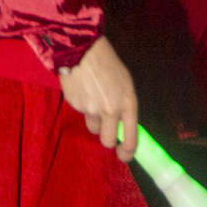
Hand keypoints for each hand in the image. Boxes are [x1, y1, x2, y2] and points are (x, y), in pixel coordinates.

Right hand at [59, 35, 137, 161]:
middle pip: (108, 141)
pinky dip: (82, 105)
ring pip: (93, 127)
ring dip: (94, 119)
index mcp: (128, 103)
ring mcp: (92, 109)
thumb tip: (122, 126)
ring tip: (92, 98)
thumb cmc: (107, 64)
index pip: (131, 137)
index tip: (124, 156)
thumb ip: (124, 106)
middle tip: (105, 128)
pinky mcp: (75, 106)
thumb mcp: (124, 84)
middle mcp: (111, 109)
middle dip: (107, 138)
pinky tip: (83, 89)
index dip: (128, 152)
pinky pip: (81, 113)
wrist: (83, 50)